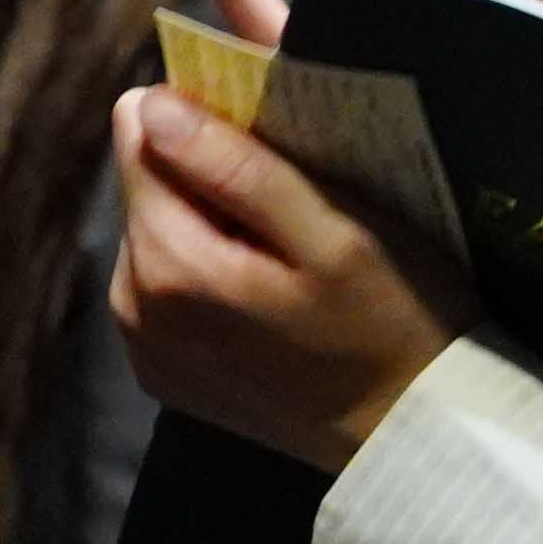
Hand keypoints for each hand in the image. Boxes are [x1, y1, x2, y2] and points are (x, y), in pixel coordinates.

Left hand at [108, 82, 467, 473]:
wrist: (410, 437)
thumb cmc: (392, 323)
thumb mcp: (334, 234)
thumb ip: (238, 167)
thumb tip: (150, 106)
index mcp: (166, 262)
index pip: (142, 130)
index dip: (204, 116)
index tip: (268, 133)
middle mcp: (133, 303)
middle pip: (145, 182)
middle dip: (207, 172)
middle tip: (295, 197)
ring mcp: (144, 344)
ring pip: (155, 230)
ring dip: (209, 221)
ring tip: (288, 251)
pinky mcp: (163, 370)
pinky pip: (165, 283)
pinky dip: (209, 269)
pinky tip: (269, 291)